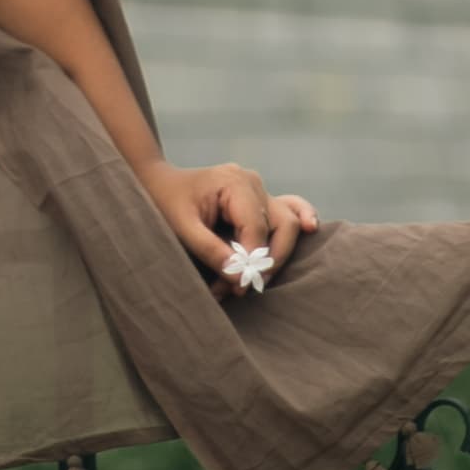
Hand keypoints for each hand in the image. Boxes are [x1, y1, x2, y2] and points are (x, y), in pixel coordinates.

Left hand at [141, 159, 319, 292]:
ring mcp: (259, 190)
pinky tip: (312, 228)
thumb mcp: (182, 228)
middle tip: (247, 287)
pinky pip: (288, 209)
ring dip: (274, 255)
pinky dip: (300, 218)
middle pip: (282, 225)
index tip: (239, 287)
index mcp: (235, 182)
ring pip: (286, 224)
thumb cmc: (166, 203)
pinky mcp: (259, 201)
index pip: (256, 229)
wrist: (157, 184)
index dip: (252, 261)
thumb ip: (210, 250)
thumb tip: (240, 276)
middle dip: (268, 260)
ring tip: (259, 278)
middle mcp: (253, 183)